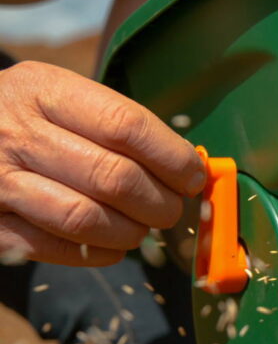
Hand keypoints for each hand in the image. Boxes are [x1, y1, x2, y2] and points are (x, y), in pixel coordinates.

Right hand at [0, 61, 204, 265]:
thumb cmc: (26, 116)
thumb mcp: (60, 95)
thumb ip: (116, 124)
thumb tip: (187, 167)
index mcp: (43, 90)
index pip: (127, 126)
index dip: (172, 158)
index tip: (193, 176)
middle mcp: (16, 132)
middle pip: (114, 177)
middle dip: (160, 202)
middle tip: (171, 210)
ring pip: (86, 218)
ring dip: (131, 232)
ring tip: (143, 228)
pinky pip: (53, 248)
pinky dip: (96, 253)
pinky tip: (112, 246)